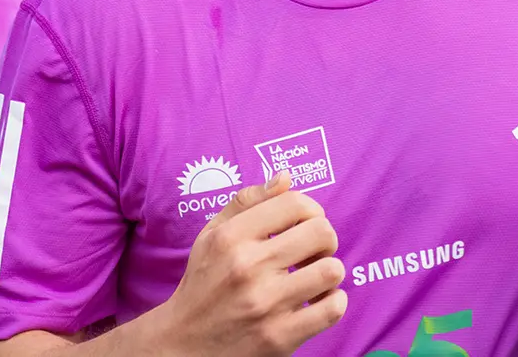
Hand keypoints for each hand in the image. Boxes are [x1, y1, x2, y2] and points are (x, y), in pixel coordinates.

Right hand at [154, 171, 346, 356]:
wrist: (183, 345)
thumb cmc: (204, 281)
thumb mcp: (213, 233)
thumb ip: (248, 200)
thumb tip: (285, 177)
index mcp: (232, 237)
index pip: (295, 202)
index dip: (310, 207)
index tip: (305, 221)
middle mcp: (248, 267)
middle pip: (321, 232)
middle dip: (325, 237)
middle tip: (313, 248)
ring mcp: (266, 304)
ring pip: (331, 270)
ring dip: (330, 269)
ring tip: (314, 274)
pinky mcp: (280, 338)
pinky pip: (332, 309)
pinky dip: (334, 301)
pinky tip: (319, 300)